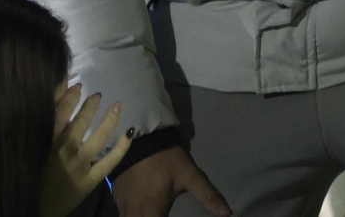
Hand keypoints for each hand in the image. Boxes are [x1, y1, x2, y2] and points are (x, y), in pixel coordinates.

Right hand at [40, 85, 132, 216]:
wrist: (35, 209)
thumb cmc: (31, 176)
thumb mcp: (33, 148)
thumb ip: (43, 123)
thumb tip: (55, 94)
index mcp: (46, 142)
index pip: (59, 113)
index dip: (69, 97)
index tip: (78, 86)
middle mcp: (63, 151)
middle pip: (80, 122)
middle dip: (90, 106)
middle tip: (98, 96)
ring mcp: (78, 166)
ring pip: (98, 138)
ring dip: (109, 120)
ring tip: (116, 105)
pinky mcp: (89, 181)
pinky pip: (109, 162)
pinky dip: (121, 147)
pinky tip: (129, 132)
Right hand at [111, 143, 230, 216]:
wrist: (140, 135)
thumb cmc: (166, 158)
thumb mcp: (189, 174)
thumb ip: (207, 195)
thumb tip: (228, 213)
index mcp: (153, 210)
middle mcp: (135, 211)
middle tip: (159, 214)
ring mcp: (123, 203)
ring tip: (150, 213)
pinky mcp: (116, 194)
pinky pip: (121, 213)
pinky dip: (130, 216)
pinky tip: (139, 212)